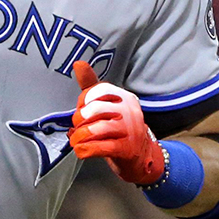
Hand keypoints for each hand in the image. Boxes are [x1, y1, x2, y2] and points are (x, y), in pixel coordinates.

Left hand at [68, 61, 164, 185]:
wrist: (141, 155)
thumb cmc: (118, 127)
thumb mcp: (106, 104)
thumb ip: (91, 85)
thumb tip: (79, 63)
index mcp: (123, 97)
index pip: (97, 90)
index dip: (83, 101)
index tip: (83, 110)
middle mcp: (129, 111)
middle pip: (94, 110)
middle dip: (79, 120)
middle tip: (77, 128)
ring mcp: (130, 131)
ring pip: (96, 129)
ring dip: (79, 137)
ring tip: (76, 140)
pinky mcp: (126, 149)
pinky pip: (100, 147)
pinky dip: (85, 150)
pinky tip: (81, 150)